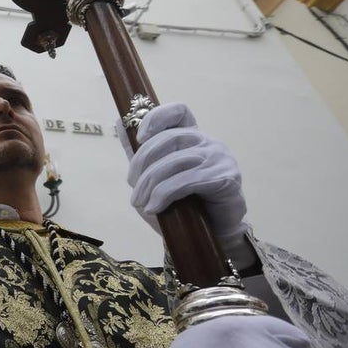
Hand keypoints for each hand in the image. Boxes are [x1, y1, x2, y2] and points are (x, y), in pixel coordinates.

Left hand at [121, 103, 246, 242]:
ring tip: (141, 203)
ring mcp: (220, 158)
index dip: (156, 117)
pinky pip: (188, 180)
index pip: (178, 111)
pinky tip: (155, 208)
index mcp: (192, 137)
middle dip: (143, 162)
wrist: (211, 236)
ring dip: (151, 184)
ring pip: (176, 161)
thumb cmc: (182, 206)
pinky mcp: (226, 177)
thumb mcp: (153, 177)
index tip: (139, 138)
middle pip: (170, 138)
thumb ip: (139, 152)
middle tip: (132, 186)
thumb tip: (120, 123)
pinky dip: (165, 194)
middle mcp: (209, 142)